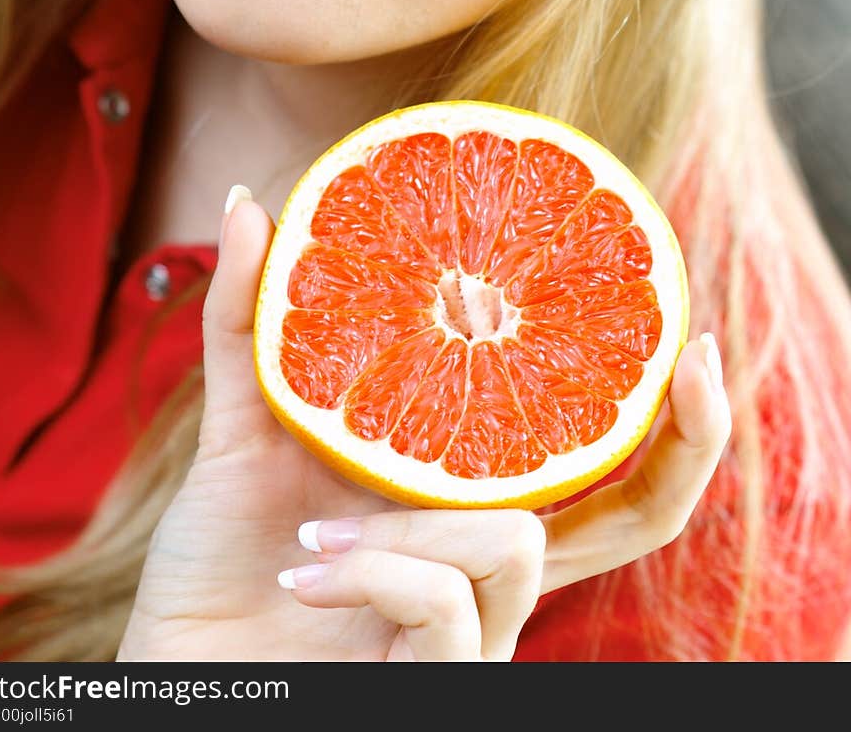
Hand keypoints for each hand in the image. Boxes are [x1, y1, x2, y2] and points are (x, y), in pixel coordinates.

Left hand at [116, 192, 730, 661]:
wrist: (183, 665)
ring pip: (517, 543)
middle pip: (642, 513)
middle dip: (689, 440)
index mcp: (466, 494)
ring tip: (316, 524)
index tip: (689, 329)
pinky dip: (374, 573)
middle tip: (691, 359)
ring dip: (413, 527)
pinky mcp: (436, 673)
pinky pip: (446, 604)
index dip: (671, 410)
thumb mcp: (243, 427)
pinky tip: (306, 570)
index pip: (600, 457)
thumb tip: (248, 200)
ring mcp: (475, 626)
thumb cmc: (226, 558)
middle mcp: (491, 560)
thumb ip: (250, 320)